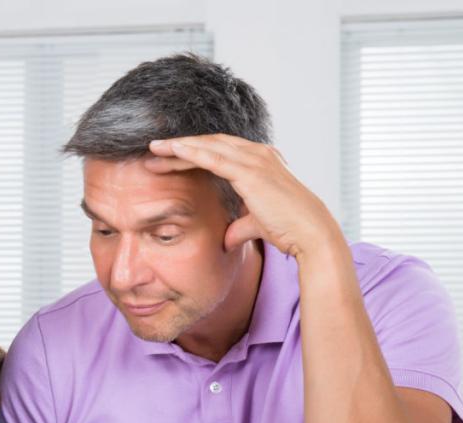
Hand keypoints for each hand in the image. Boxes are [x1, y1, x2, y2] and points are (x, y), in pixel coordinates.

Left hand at [146, 134, 341, 258]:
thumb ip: (239, 228)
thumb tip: (226, 239)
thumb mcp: (256, 224)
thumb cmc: (288, 229)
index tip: (169, 157)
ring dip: (179, 147)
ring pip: (208, 146)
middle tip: (153, 149)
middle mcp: (258, 154)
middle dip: (181, 146)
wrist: (309, 234)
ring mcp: (255, 159)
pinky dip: (190, 152)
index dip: (193, 152)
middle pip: (210, 144)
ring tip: (154, 149)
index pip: (219, 150)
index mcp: (260, 161)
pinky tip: (171, 151)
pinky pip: (212, 157)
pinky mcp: (249, 171)